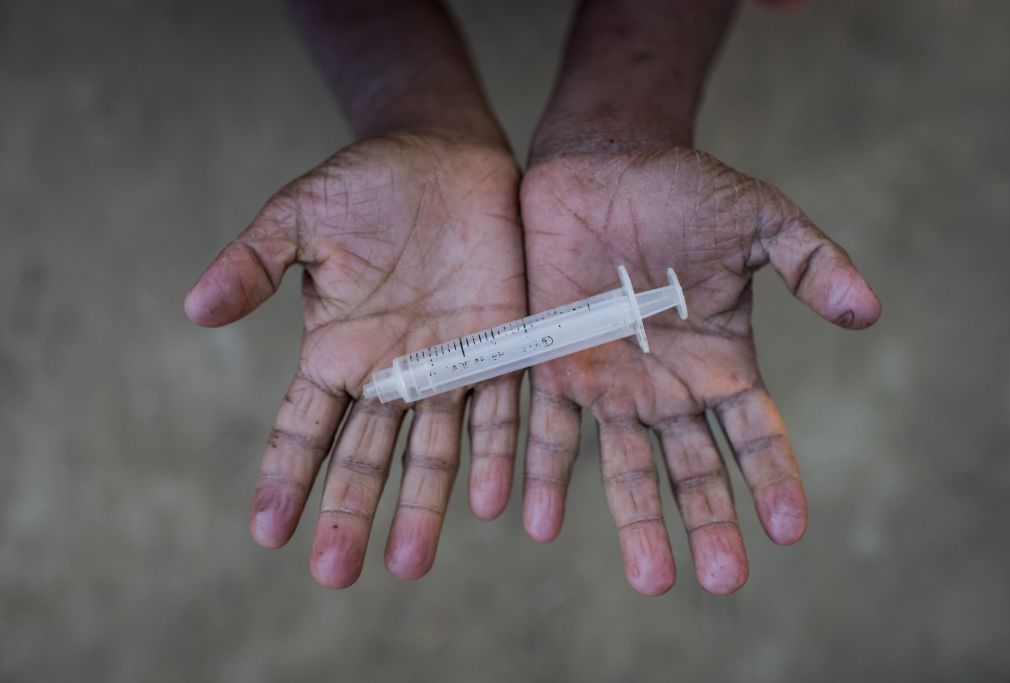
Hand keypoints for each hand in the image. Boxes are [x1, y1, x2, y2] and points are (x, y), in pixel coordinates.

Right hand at [185, 134, 524, 586]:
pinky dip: (497, 455)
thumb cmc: (367, 184)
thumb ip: (254, 262)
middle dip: (350, 512)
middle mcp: (392, 373)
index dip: (286, 478)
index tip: (268, 531)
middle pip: (367, 457)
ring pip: (435, 452)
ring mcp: (449, 366)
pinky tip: (494, 501)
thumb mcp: (301, 216)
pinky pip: (502, 410)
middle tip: (335, 573)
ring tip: (410, 562)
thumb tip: (193, 310)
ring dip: (424, 506)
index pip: (305, 428)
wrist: (446, 153)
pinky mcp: (504, 347)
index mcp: (338, 351)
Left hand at [520, 146, 879, 594]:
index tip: (788, 529)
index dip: (772, 479)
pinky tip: (536, 521)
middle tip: (722, 579)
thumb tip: (869, 311)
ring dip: (636, 523)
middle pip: (693, 471)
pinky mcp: (553, 365)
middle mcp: (666, 387)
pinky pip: (547, 429)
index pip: (754, 434)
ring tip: (651, 578)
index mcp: (720, 361)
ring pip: (625, 468)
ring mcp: (610, 383)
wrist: (601, 165)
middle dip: (708, 525)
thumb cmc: (684, 189)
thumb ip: (810, 261)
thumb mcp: (757, 219)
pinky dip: (543, 474)